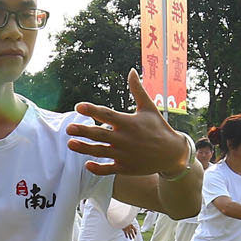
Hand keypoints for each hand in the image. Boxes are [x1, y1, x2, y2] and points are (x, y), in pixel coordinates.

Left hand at [68, 68, 190, 177]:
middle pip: (101, 134)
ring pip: (101, 152)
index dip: (92, 110)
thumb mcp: (149, 107)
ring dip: (85, 148)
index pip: (108, 115)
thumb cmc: (159, 127)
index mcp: (129, 123)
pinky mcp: (126, 168)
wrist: (172, 154)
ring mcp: (125, 155)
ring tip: (70, 144)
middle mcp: (125, 139)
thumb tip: (132, 71)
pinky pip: (109, 170)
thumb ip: (137, 90)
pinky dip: (98, 168)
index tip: (79, 106)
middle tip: (68, 129)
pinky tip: (87, 164)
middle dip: (84, 131)